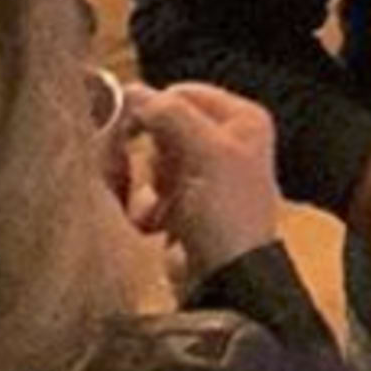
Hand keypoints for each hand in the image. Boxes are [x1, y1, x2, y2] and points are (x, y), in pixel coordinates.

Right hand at [117, 81, 285, 288]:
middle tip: (156, 177)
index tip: (129, 128)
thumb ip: (170, 116)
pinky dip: (146, 211)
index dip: (156, 109)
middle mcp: (225, 143)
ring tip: (161, 208)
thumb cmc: (225, 211)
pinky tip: (154, 227)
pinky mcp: (183, 208)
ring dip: (149, 188)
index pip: (185, 94)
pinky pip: (149, 195)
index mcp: (242, 120)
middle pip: (165, 129)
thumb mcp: (204, 154)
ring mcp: (204, 177)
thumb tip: (132, 91)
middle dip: (153, 156)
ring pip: (152, 163)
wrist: (226, 280)